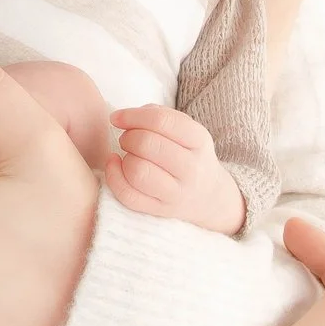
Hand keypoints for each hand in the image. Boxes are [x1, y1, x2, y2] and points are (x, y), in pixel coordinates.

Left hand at [105, 105, 244, 233]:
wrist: (210, 196)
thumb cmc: (188, 154)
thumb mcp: (187, 130)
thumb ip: (158, 115)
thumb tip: (124, 117)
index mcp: (199, 140)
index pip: (161, 121)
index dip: (132, 116)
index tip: (116, 117)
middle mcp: (192, 169)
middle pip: (146, 145)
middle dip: (127, 137)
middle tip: (126, 139)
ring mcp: (177, 193)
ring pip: (137, 172)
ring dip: (124, 159)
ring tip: (128, 155)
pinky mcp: (161, 210)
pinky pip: (129, 196)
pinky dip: (114, 178)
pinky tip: (116, 167)